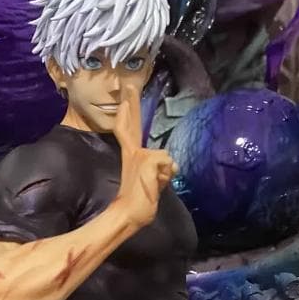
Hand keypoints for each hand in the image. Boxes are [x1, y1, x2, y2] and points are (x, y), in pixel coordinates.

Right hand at [114, 85, 176, 228]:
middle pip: (131, 124)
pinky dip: (166, 177)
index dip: (127, 113)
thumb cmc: (138, 202)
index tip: (126, 95)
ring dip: (165, 173)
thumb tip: (172, 164)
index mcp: (130, 155)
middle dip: (131, 103)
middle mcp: (133, 152)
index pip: (127, 130)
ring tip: (153, 185)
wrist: (128, 214)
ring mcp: (139, 156)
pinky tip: (156, 185)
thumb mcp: (152, 181)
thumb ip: (159, 169)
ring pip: (165, 157)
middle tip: (129, 84)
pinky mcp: (148, 161)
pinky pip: (168, 165)